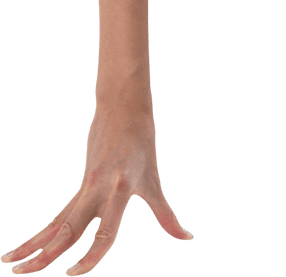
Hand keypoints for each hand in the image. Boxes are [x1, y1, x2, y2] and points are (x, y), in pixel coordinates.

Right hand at [0, 104, 193, 273]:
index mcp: (121, 189)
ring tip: (9, 264)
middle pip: (69, 228)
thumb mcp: (154, 180)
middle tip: (23, 274)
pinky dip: (42, 231)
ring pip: (57, 222)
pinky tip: (24, 246)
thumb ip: (167, 215)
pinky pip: (59, 214)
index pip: (105, 231)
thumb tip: (189, 239)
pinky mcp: (81, 183)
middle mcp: (99, 189)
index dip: (91, 254)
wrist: (122, 104)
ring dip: (33, 244)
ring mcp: (86, 186)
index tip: (73, 273)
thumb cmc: (143, 142)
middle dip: (45, 253)